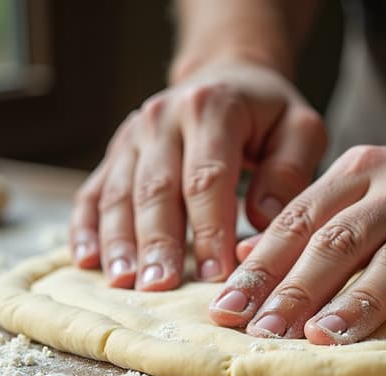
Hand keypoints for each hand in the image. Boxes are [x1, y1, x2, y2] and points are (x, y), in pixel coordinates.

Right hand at [70, 61, 325, 289]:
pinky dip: (87, 227)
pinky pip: (94, 192)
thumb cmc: (268, 115)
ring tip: (123, 282)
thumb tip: (261, 219)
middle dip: (158, 242)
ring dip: (119, 241)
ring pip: (119, 194)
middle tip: (160, 288)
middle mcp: (162, 118)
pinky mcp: (116, 154)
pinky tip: (86, 260)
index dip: (210, 228)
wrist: (226, 78)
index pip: (208, 177)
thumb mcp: (299, 130)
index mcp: (212, 108)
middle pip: (156, 188)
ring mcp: (132, 135)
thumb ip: (288, 172)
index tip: (215, 273)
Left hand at [209, 123, 385, 343]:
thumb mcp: (371, 185)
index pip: (301, 220)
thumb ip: (316, 216)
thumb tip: (249, 256)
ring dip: (362, 301)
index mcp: (365, 171)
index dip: (262, 266)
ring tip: (327, 338)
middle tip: (263, 331)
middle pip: (343, 240)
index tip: (227, 307)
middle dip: (298, 289)